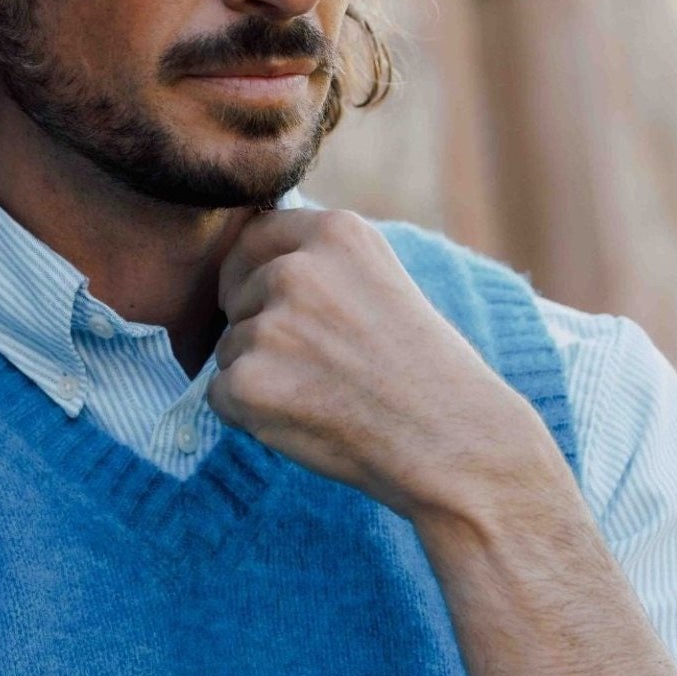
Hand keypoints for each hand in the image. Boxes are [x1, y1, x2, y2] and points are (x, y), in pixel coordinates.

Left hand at [209, 208, 548, 523]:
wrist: (454, 442)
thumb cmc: (428, 374)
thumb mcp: (382, 283)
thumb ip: (323, 267)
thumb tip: (255, 271)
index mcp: (336, 233)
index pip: (256, 238)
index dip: (255, 275)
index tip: (273, 305)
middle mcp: (296, 270)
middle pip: (238, 298)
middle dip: (263, 334)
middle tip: (326, 370)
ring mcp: (270, 326)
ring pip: (230, 350)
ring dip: (261, 377)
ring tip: (327, 398)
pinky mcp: (249, 382)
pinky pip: (222, 396)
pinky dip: (251, 417)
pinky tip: (307, 422)